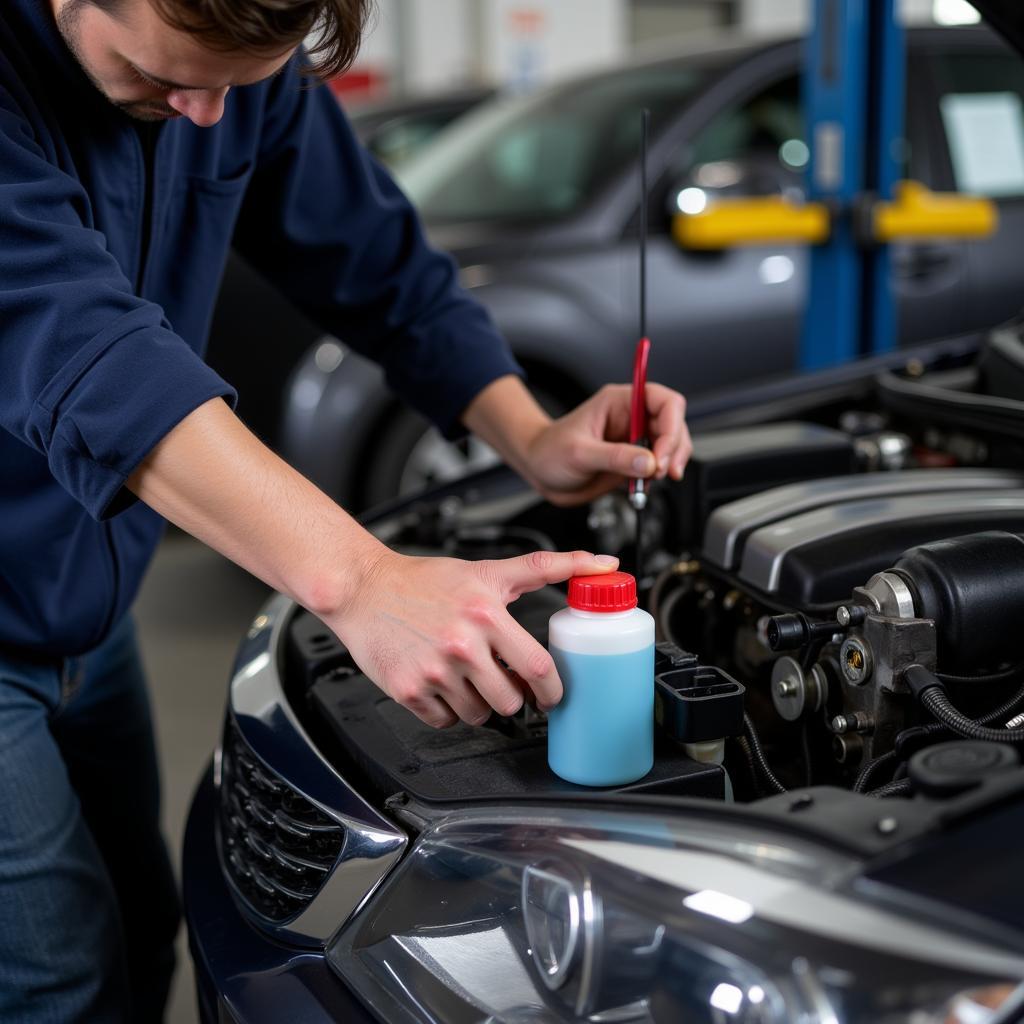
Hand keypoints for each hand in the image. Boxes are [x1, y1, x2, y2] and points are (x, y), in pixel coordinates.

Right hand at [330, 548, 618, 727]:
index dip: (552, 691)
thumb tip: (603, 563)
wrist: (364, 588)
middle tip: (503, 681)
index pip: (538, 669)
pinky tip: (442, 683)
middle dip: (513, 698)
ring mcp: (433, 671)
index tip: (552, 697)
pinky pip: (445, 721)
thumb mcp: (489, 570)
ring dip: (480, 703)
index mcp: (486, 615)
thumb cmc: (426, 580)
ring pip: (478, 715)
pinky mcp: (408, 691)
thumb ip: (549, 567)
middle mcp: (460, 645)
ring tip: (467, 676)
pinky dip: (449, 709)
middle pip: (510, 702)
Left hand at [520, 382, 691, 505]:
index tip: (662, 453)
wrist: (539, 471)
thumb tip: (648, 462)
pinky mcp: (634, 460)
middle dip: (674, 448)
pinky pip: (659, 465)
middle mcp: (631, 418)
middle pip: (673, 423)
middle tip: (662, 471)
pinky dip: (660, 476)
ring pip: (672, 445)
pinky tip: (644, 486)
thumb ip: (615, 457)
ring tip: (652, 480)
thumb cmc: (550, 451)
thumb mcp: (579, 453)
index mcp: (618, 402)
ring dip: (670, 463)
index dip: (671, 424)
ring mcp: (635, 439)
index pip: (662, 400)